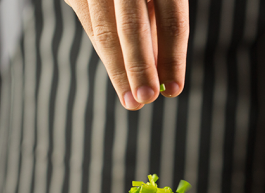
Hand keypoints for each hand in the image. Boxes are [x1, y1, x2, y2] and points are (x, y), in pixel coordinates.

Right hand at [65, 0, 188, 109]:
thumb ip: (157, 24)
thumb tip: (164, 71)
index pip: (171, 20)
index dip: (173, 58)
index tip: (174, 90)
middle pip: (133, 26)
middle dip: (140, 68)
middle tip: (146, 100)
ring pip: (104, 30)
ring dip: (118, 70)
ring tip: (131, 100)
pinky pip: (90, 24)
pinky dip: (104, 51)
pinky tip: (118, 74)